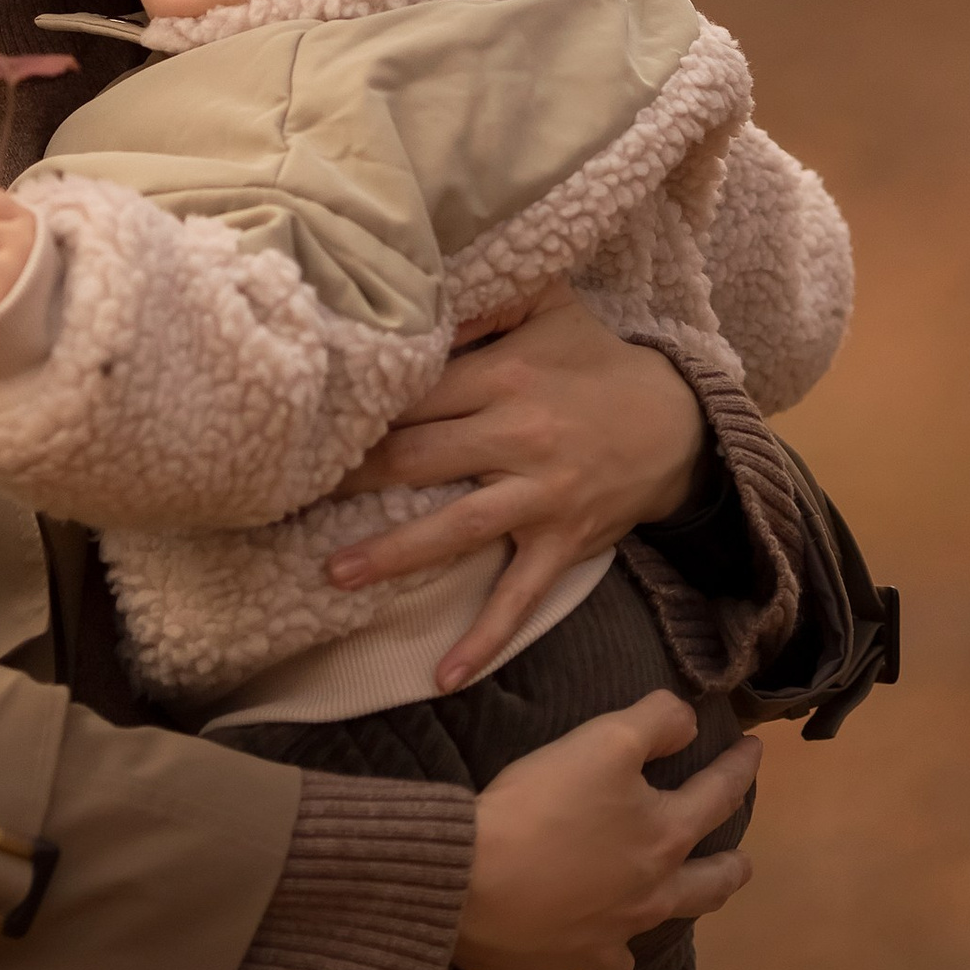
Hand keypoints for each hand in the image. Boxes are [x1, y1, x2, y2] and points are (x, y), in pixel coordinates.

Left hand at [323, 281, 708, 690]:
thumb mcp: (551, 305)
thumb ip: (487, 297)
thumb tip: (422, 294)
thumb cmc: (597, 361)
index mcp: (504, 378)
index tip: (310, 426)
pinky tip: (443, 675)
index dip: (363, 411)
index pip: (416, 396)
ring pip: (454, 529)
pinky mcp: (562, 542)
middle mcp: (517, 437)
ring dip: (392, 553)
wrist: (680, 423)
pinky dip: (484, 639)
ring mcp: (540, 496)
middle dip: (354, 479)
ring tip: (333, 573)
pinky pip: (518, 596)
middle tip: (288, 497)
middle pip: (419, 459)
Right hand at [454, 695, 761, 969]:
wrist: (471, 880)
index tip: (756, 751)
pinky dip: (564, 963)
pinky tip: (554, 954)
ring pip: (636, 949)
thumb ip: (655, 722)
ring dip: (647, 929)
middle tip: (742, 864)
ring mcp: (600, 945)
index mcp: (662, 840)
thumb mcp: (603, 740)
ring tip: (647, 917)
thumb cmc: (541, 805)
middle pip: (705, 890)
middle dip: (729, 872)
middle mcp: (644, 901)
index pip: (718, 796)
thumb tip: (690, 720)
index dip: (739, 768)